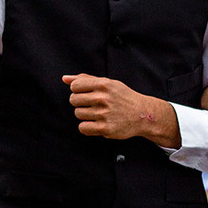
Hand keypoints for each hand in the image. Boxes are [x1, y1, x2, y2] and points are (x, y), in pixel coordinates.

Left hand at [62, 74, 179, 147]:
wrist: (142, 114)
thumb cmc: (123, 97)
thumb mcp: (108, 83)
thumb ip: (86, 79)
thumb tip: (64, 78)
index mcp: (103, 84)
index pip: (75, 86)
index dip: (78, 90)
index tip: (86, 93)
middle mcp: (103, 98)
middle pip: (74, 100)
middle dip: (80, 102)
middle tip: (92, 104)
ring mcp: (104, 114)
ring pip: (78, 114)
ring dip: (85, 114)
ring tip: (97, 113)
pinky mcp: (105, 129)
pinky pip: (83, 127)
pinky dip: (87, 126)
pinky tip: (96, 123)